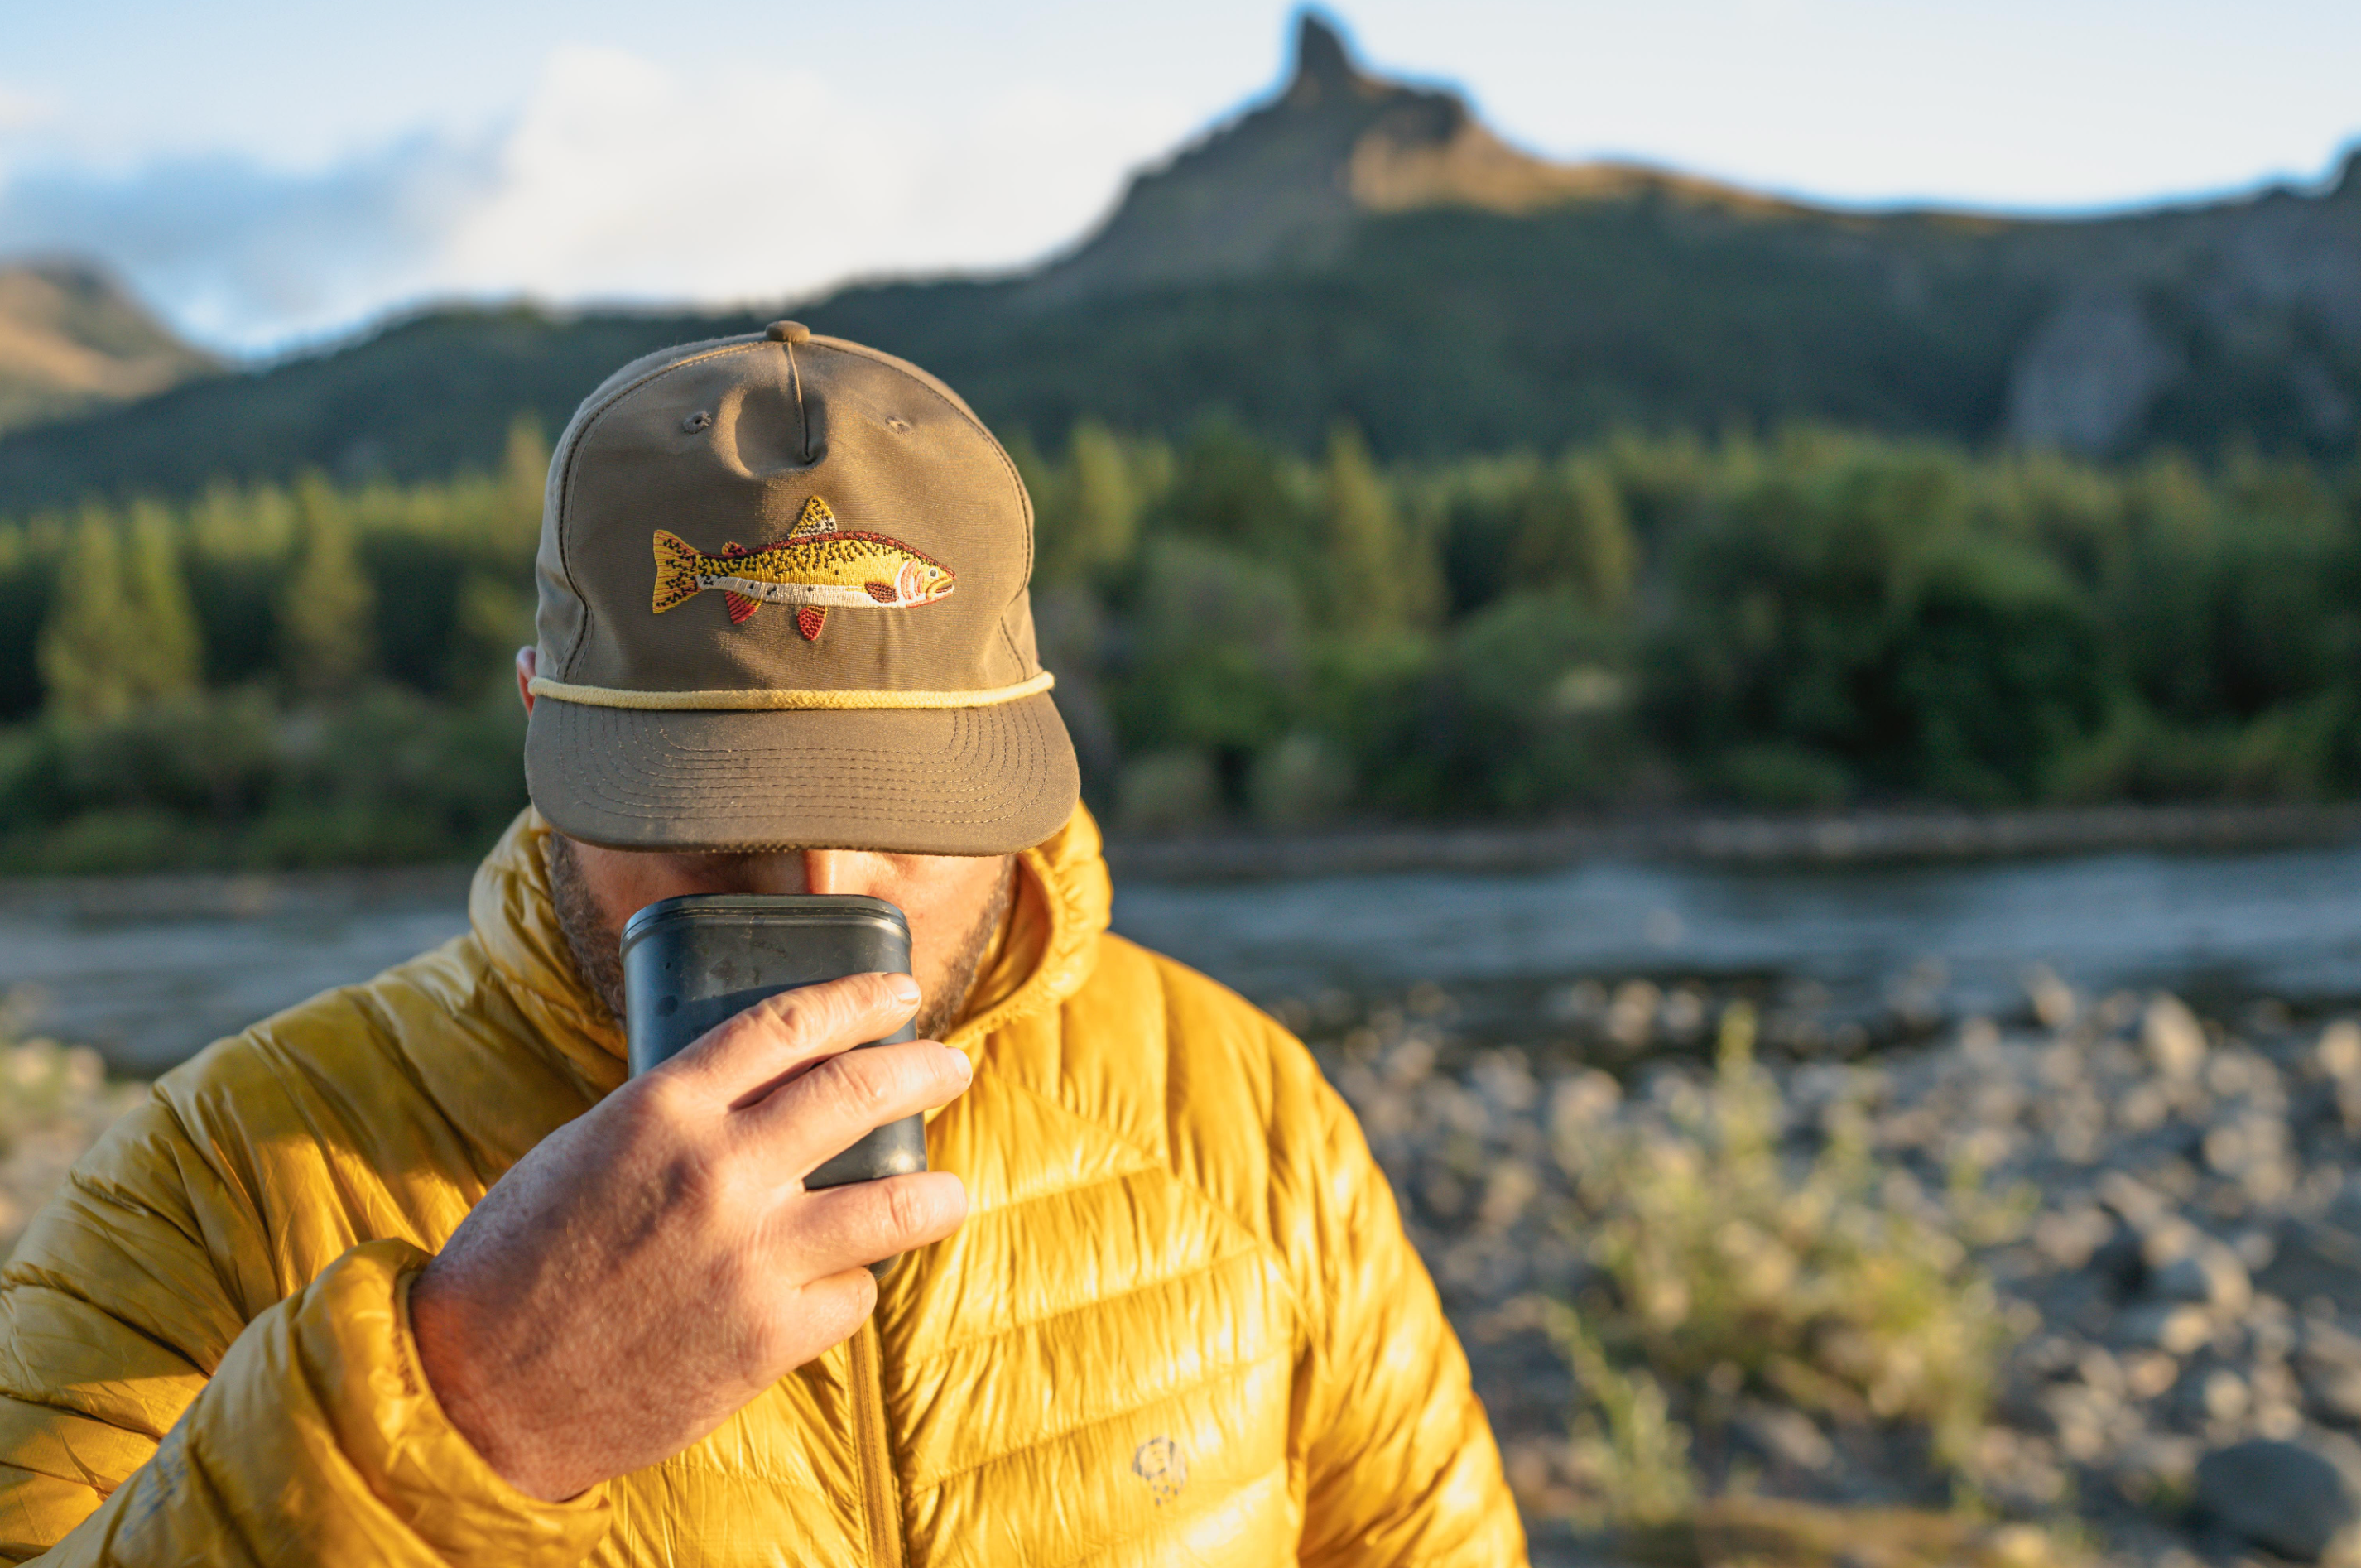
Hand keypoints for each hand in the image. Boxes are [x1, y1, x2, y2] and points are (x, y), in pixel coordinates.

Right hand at [409, 972, 970, 1500]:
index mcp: (664, 1108)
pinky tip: (841, 1285)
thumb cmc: (521, 1259)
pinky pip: (851, 1295)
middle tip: (952, 1066)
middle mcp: (717, 1171)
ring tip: (948, 1189)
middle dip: (925, 1069)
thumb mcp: (587, 1148)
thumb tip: (756, 1093)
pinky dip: (849, 1287)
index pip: (791, 1023)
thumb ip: (675, 1116)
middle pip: (860, 1091)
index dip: (860, 998)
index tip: (901, 992)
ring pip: (896, 1204)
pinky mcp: (765, 1340)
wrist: (477, 1391)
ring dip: (937, 1192)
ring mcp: (750, 1258)